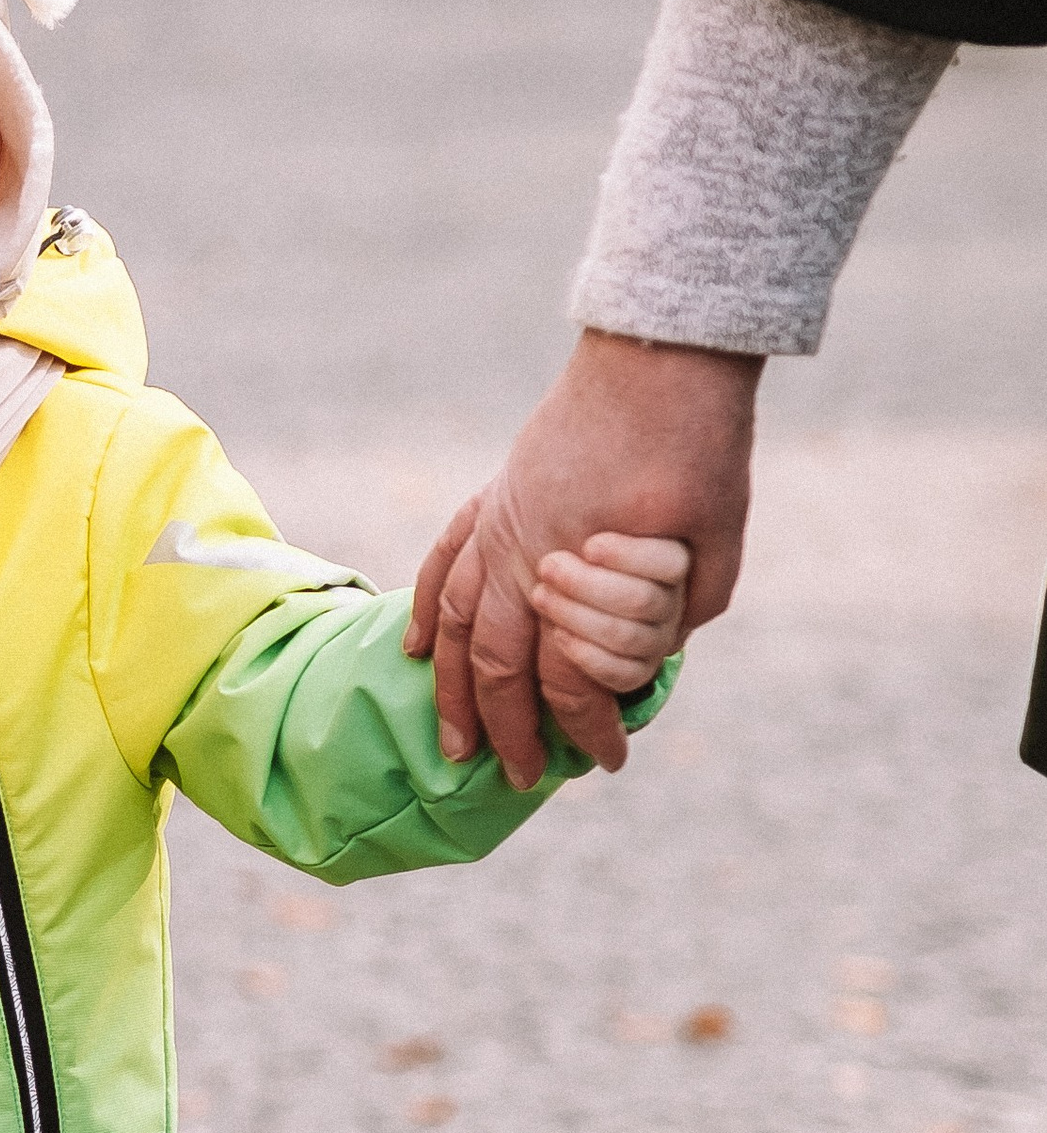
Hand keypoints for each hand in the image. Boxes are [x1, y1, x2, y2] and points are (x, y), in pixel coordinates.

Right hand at [405, 332, 758, 785]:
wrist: (665, 354)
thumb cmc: (699, 446)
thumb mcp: (716, 540)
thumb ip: (679, 605)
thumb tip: (654, 653)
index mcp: (582, 569)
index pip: (566, 674)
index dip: (585, 727)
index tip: (606, 761)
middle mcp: (524, 551)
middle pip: (495, 661)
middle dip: (504, 730)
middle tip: (518, 777)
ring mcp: (501, 519)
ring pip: (456, 620)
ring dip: (451, 688)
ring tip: (454, 743)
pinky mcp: (496, 492)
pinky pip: (444, 558)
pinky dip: (425, 607)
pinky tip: (417, 649)